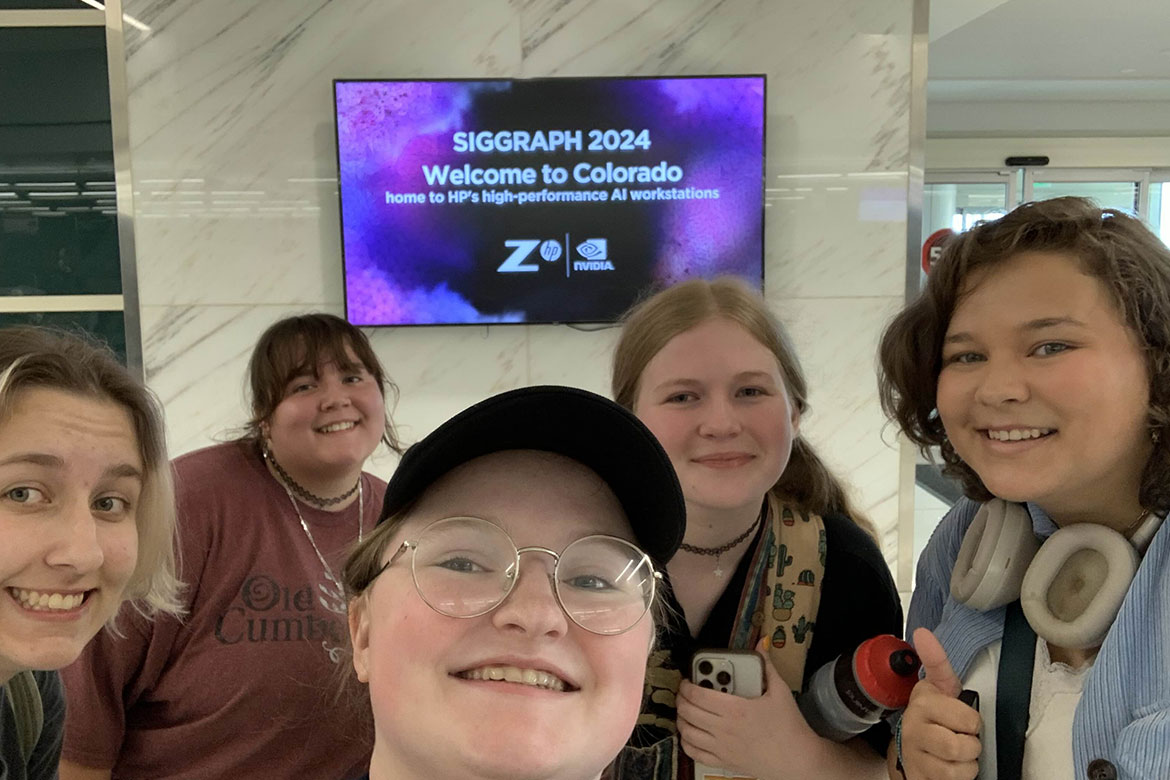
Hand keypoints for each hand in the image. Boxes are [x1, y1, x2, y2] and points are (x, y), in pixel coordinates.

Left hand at [677, 641, 822, 777]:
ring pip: (687, 732)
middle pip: (688, 711)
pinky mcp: (724, 762)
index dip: (686, 685)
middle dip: (681, 698)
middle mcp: (724, 729)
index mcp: (736, 709)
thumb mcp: (780, 691)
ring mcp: (722, 748)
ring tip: (686, 709)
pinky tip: (690, 733)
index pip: (698, 694)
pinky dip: (686, 741)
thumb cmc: (789, 726)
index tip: (687, 679)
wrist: (797, 759)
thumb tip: (761, 643)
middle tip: (685, 691)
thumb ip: (766, 665)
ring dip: (681, 718)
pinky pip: (694, 753)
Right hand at [898, 629, 980, 779]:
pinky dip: (959, 776)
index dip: (971, 721)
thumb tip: (922, 632)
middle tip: (960, 736)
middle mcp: (914, 728)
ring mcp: (914, 755)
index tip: (963, 719)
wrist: (909, 748)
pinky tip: (949, 767)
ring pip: (960, 765)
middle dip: (971, 744)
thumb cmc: (932, 716)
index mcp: (922, 703)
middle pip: (964, 745)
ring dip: (967, 762)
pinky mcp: (918, 776)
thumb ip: (936, 660)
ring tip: (956, 752)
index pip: (969, 718)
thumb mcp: (939, 687)